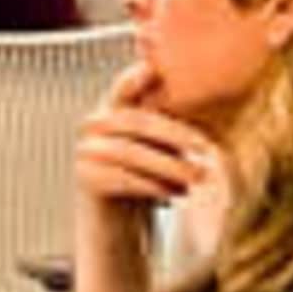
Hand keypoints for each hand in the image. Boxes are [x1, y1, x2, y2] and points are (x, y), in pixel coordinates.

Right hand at [74, 61, 211, 215]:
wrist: (116, 222)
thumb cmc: (145, 178)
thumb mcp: (160, 146)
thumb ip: (169, 122)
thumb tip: (207, 97)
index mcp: (112, 110)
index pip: (124, 87)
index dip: (136, 76)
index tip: (155, 69)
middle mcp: (93, 126)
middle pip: (135, 120)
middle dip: (175, 134)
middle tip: (207, 149)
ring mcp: (85, 152)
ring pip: (130, 152)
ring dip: (169, 165)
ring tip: (198, 177)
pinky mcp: (85, 179)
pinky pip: (122, 178)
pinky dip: (152, 186)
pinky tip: (175, 194)